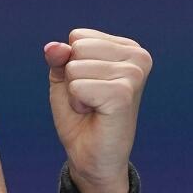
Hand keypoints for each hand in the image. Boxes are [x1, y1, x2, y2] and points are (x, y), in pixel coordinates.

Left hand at [44, 29, 152, 192]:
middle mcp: (138, 57)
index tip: (88, 85)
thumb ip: (59, 57)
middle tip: (89, 98)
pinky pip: (77, 87)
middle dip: (72, 76)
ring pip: (74, 67)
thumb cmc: (80, 114)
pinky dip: (77, 103)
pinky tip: (94, 113)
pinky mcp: (124, 94)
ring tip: (92, 106)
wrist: (90, 155)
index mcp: (127, 47)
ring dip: (75, 92)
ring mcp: (134, 74)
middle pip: (76, 49)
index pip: (78, 36)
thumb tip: (54, 46)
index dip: (71, 63)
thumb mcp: (64, 78)